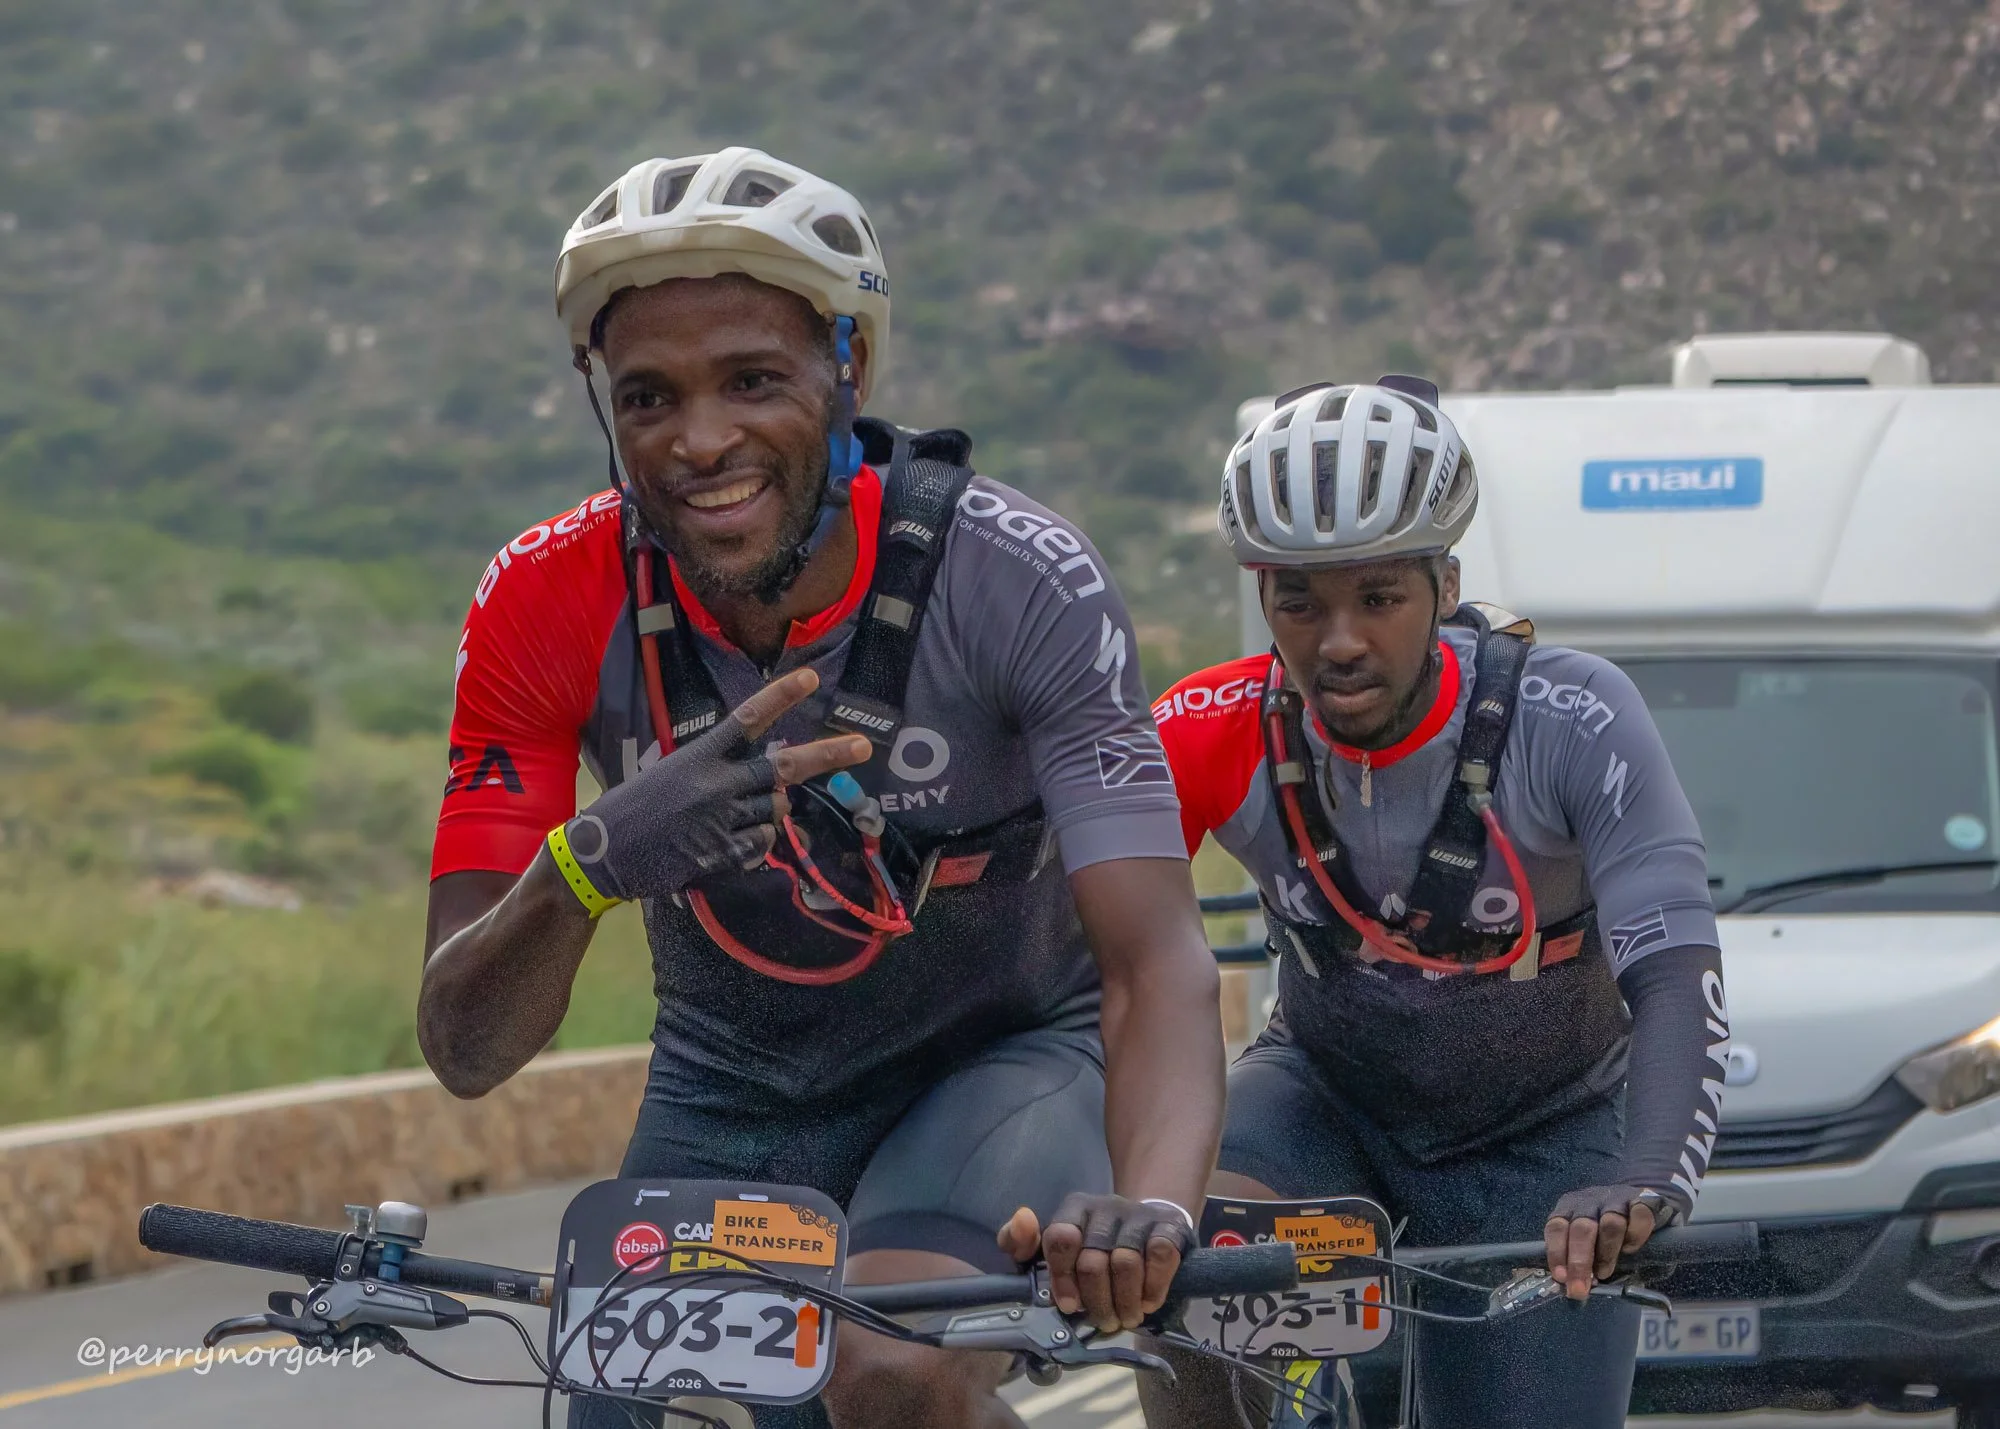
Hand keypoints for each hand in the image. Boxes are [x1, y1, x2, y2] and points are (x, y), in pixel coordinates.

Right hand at [563, 668, 870, 903]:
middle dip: (828, 755)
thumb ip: (718, 771)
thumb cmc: (636, 809)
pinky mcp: (721, 854)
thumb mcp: (672, 774)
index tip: (811, 678)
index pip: (747, 719)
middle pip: (784, 767)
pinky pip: (762, 843)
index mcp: (699, 757)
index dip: (781, 697)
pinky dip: (756, 842)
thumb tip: (771, 785)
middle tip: (863, 746)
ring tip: (735, 814)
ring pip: (777, 809)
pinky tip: (725, 842)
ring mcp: (721, 821)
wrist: (603, 854)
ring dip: (771, 809)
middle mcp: (715, 785)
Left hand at [995, 1195, 1192, 1332]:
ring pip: (1126, 1264)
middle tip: (1103, 1321)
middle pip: (1093, 1261)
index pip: (1060, 1238)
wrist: (1147, 1229)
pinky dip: (1153, 1287)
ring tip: (1125, 1318)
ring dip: (1125, 1302)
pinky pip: (1160, 1256)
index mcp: (1074, 1210)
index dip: (1062, 1277)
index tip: (1069, 1306)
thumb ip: (1021, 1242)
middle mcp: (1105, 1207)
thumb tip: (1022, 1218)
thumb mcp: (1050, 1249)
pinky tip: (1148, 1302)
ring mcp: (1138, 1215)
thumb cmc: (1092, 1247)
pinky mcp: (1169, 1225)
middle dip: (1096, 1301)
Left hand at [1543, 1185, 1672, 1300]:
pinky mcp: (1644, 1199)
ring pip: (1610, 1224)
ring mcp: (1617, 1198)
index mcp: (1570, 1208)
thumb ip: (1582, 1262)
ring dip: (1607, 1253)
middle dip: (1579, 1261)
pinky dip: (1635, 1237)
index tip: (1561, 1278)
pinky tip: (1632, 1249)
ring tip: (1605, 1272)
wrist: (1647, 1208)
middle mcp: (1591, 1200)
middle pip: (1582, 1228)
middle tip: (1581, 1288)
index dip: (1557, 1252)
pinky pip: (1639, 1217)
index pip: (1556, 1226)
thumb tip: (1574, 1288)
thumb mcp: (1591, 1245)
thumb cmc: (1612, 1234)